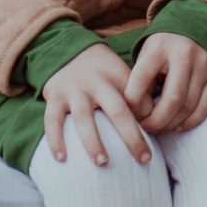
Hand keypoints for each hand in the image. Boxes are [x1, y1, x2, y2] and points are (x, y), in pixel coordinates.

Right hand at [41, 44, 154, 166]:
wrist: (65, 45)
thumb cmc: (100, 68)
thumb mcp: (119, 71)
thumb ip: (135, 93)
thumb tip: (152, 120)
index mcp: (117, 75)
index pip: (137, 99)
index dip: (148, 120)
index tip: (154, 140)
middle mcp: (96, 82)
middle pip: (117, 110)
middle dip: (131, 136)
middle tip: (143, 159)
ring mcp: (74, 89)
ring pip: (84, 118)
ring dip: (93, 141)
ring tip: (102, 162)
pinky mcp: (54, 96)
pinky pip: (53, 120)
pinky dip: (55, 140)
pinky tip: (62, 159)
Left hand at [124, 33, 206, 134]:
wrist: (192, 28)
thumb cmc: (162, 48)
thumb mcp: (146, 54)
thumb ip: (140, 80)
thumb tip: (136, 114)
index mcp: (160, 47)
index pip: (142, 78)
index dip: (133, 102)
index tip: (130, 113)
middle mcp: (184, 55)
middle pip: (172, 99)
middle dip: (156, 121)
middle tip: (145, 128)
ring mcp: (202, 66)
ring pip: (189, 106)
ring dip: (172, 124)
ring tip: (159, 127)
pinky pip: (205, 107)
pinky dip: (190, 122)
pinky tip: (178, 126)